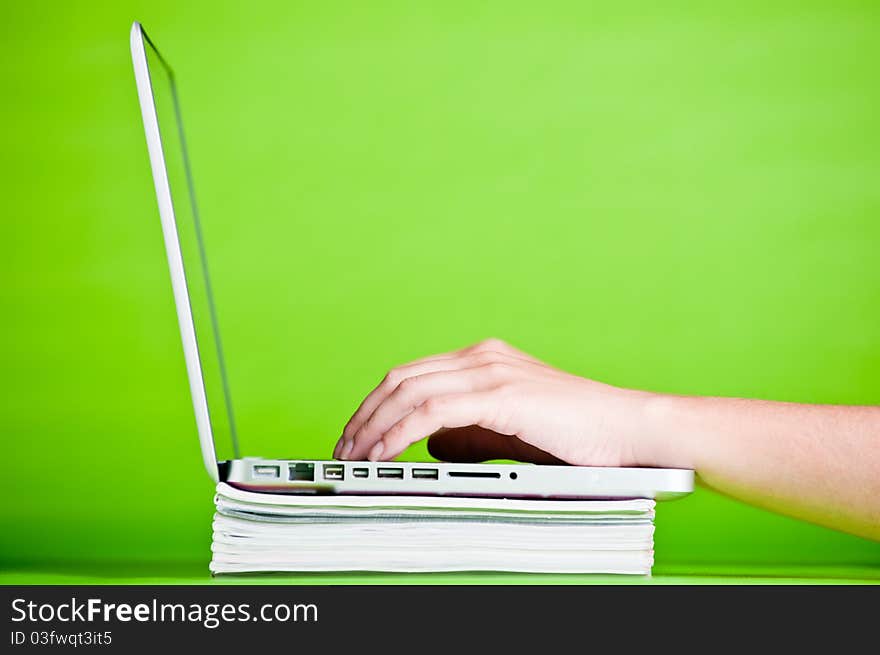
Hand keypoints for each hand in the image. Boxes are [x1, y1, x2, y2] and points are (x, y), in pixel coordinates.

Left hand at [334, 338, 649, 464]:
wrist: (627, 429)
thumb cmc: (577, 434)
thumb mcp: (510, 431)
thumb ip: (470, 433)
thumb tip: (430, 445)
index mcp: (483, 359)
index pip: (411, 376)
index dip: (375, 406)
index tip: (356, 437)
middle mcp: (482, 356)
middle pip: (399, 379)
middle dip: (363, 416)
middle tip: (344, 451)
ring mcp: (490, 371)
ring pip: (408, 391)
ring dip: (373, 426)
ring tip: (355, 459)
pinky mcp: (501, 394)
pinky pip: (431, 410)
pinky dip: (399, 433)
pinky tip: (385, 454)